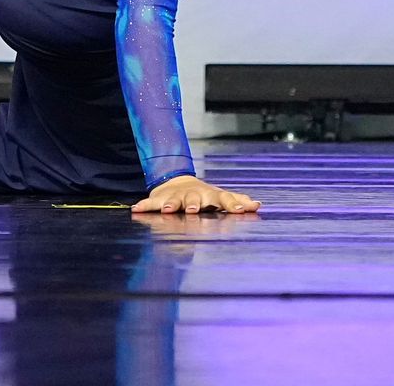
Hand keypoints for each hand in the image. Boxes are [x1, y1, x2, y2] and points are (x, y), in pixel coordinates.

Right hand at [131, 174, 260, 213]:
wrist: (177, 182)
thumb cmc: (203, 195)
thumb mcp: (220, 196)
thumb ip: (237, 201)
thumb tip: (257, 205)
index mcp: (211, 195)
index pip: (223, 198)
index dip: (232, 204)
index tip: (240, 211)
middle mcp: (194, 195)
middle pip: (195, 198)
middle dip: (194, 203)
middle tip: (194, 210)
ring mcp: (176, 196)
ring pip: (174, 200)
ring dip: (171, 204)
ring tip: (169, 210)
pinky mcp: (160, 198)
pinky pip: (150, 203)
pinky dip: (144, 206)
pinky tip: (136, 209)